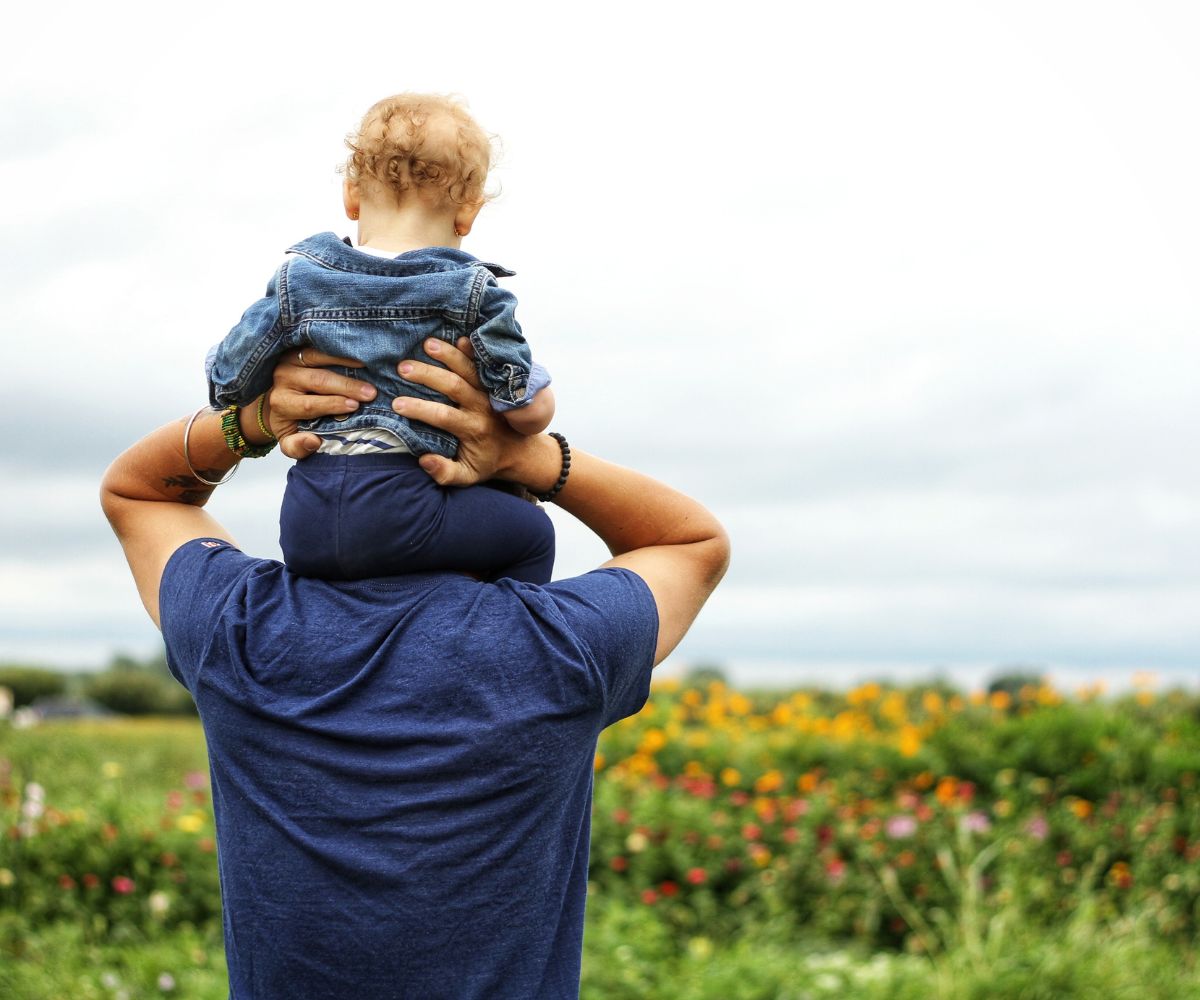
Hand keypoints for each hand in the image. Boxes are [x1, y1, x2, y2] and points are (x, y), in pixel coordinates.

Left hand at [265, 350, 376, 458]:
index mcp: (281, 404)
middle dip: (346, 386)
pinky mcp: (298, 347)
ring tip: (368, 366)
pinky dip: (339, 348)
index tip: (354, 406)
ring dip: (345, 361)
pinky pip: (320, 345)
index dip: (332, 404)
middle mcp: (283, 379)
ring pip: (318, 357)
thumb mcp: (289, 441)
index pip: (308, 405)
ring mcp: (290, 360)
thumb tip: (314, 441)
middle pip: (317, 380)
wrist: (278, 398)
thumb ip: (298, 447)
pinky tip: (358, 352)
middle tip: (370, 392)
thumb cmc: (291, 422)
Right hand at [396, 338, 546, 487]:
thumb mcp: (467, 476)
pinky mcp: (494, 383)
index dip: (419, 409)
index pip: (443, 416)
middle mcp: (481, 408)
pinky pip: (485, 365)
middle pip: (454, 386)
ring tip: (427, 343)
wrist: (519, 451)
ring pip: (469, 370)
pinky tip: (460, 338)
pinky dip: (473, 351)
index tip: (396, 404)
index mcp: (472, 430)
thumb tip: (424, 460)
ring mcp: (489, 393)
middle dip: (428, 375)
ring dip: (449, 355)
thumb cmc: (486, 462)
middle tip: (402, 367)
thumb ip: (445, 472)